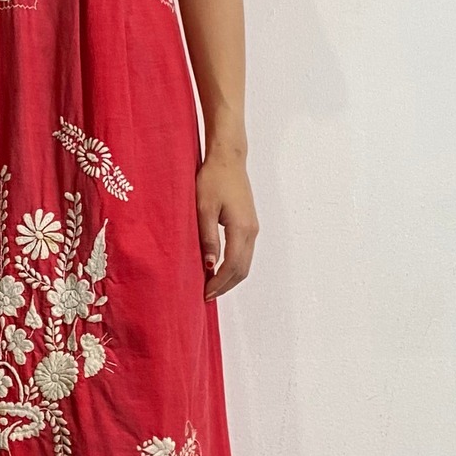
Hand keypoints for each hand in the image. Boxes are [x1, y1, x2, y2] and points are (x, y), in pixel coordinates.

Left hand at [196, 150, 258, 300]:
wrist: (228, 159)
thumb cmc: (212, 180)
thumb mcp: (203, 209)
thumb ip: (207, 237)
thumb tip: (210, 265)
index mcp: (241, 228)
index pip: (232, 266)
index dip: (219, 283)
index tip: (205, 294)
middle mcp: (251, 231)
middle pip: (242, 269)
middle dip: (225, 285)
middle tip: (206, 296)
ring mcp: (253, 228)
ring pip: (245, 263)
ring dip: (230, 277)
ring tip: (211, 286)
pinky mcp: (249, 224)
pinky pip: (244, 252)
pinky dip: (233, 266)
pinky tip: (218, 268)